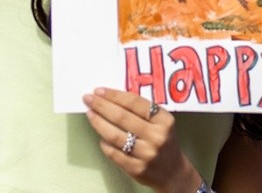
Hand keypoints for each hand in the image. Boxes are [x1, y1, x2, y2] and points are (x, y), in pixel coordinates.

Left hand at [84, 88, 200, 192]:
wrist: (173, 172)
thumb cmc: (163, 141)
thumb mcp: (162, 122)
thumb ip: (143, 111)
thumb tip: (113, 98)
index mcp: (164, 120)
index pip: (135, 103)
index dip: (114, 95)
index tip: (100, 91)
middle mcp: (156, 136)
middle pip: (122, 117)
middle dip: (102, 106)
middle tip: (89, 99)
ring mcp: (146, 154)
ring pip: (115, 135)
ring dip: (99, 123)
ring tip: (90, 114)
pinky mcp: (136, 169)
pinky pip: (114, 153)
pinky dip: (104, 143)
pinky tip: (100, 136)